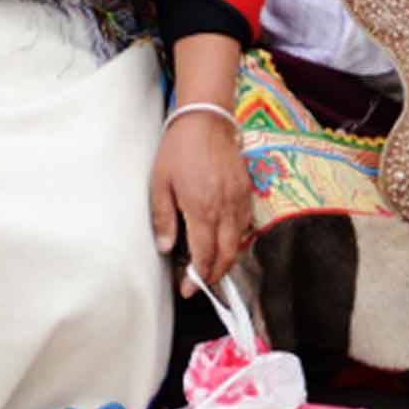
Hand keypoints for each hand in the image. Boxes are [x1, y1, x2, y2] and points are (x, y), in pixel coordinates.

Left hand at [150, 107, 250, 287]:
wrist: (206, 118)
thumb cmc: (180, 148)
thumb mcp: (160, 183)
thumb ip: (164, 218)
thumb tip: (166, 248)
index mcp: (202, 209)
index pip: (203, 254)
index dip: (196, 277)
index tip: (187, 289)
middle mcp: (225, 208)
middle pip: (227, 255)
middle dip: (215, 275)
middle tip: (201, 285)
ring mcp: (240, 199)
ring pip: (240, 242)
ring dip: (227, 260)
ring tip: (212, 268)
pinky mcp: (248, 190)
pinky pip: (247, 224)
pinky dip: (238, 240)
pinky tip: (227, 242)